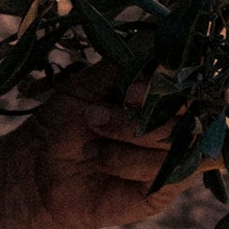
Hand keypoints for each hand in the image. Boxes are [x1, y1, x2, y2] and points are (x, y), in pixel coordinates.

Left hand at [5, 77, 173, 228]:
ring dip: (129, 137)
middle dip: (137, 116)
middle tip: (93, 117)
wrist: (39, 171)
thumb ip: (126, 64)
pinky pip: (167, 171)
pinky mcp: (165, 187)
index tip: (130, 90)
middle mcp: (176, 123)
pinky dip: (132, 163)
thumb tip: (158, 41)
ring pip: (178, 142)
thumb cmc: (64, 122)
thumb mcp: (90, 84)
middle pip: (188, 113)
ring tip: (90, 145)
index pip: (188, 83)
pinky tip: (102, 161)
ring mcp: (174, 156)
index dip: (167, 85)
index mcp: (162, 93)